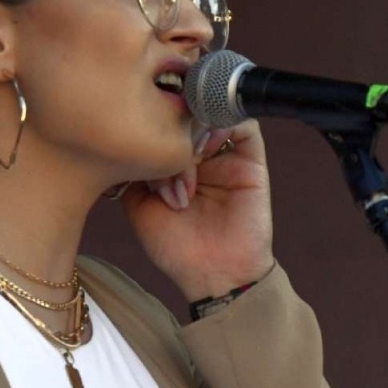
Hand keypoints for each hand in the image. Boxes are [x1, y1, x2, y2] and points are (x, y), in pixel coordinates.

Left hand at [122, 121, 274, 300]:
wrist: (213, 274)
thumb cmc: (176, 247)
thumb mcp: (138, 203)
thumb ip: (136, 167)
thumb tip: (136, 133)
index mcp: (173, 161)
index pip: (161, 121)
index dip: (148, 119)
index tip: (136, 133)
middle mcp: (200, 153)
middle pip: (184, 112)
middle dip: (169, 129)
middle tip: (162, 159)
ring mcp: (226, 155)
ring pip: (211, 113)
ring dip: (193, 127)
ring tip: (186, 156)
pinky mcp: (252, 160)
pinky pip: (244, 126)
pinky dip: (223, 124)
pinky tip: (204, 148)